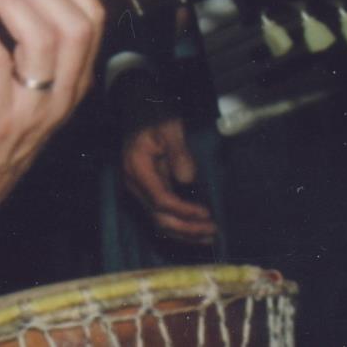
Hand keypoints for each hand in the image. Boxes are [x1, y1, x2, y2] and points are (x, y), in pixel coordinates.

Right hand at [120, 117, 215, 243]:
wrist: (140, 110)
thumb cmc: (156, 117)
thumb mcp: (170, 129)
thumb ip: (179, 153)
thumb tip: (187, 180)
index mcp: (137, 168)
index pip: (160, 199)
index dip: (184, 211)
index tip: (206, 213)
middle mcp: (134, 184)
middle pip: (159, 217)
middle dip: (187, 228)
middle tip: (212, 230)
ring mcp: (138, 190)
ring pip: (159, 222)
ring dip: (184, 233)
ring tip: (208, 237)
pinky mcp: (146, 192)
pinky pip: (161, 215)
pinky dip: (179, 226)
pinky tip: (196, 230)